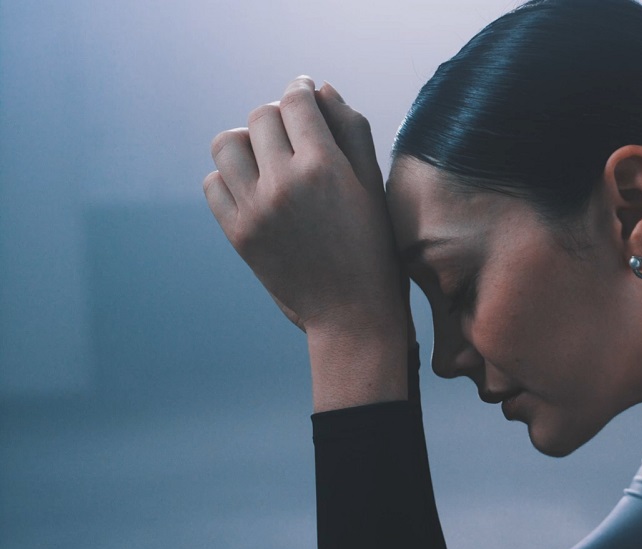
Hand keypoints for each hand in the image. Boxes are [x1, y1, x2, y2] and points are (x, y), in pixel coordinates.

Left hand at [203, 76, 404, 335]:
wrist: (352, 314)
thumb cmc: (374, 248)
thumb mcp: (374, 187)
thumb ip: (352, 132)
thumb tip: (320, 90)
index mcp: (324, 167)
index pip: (295, 101)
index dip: (300, 89)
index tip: (304, 92)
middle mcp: (284, 183)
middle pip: (260, 116)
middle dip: (278, 116)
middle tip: (293, 132)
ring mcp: (255, 209)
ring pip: (227, 143)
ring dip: (247, 141)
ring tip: (267, 156)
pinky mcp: (237, 233)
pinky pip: (214, 183)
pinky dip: (230, 177)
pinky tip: (255, 186)